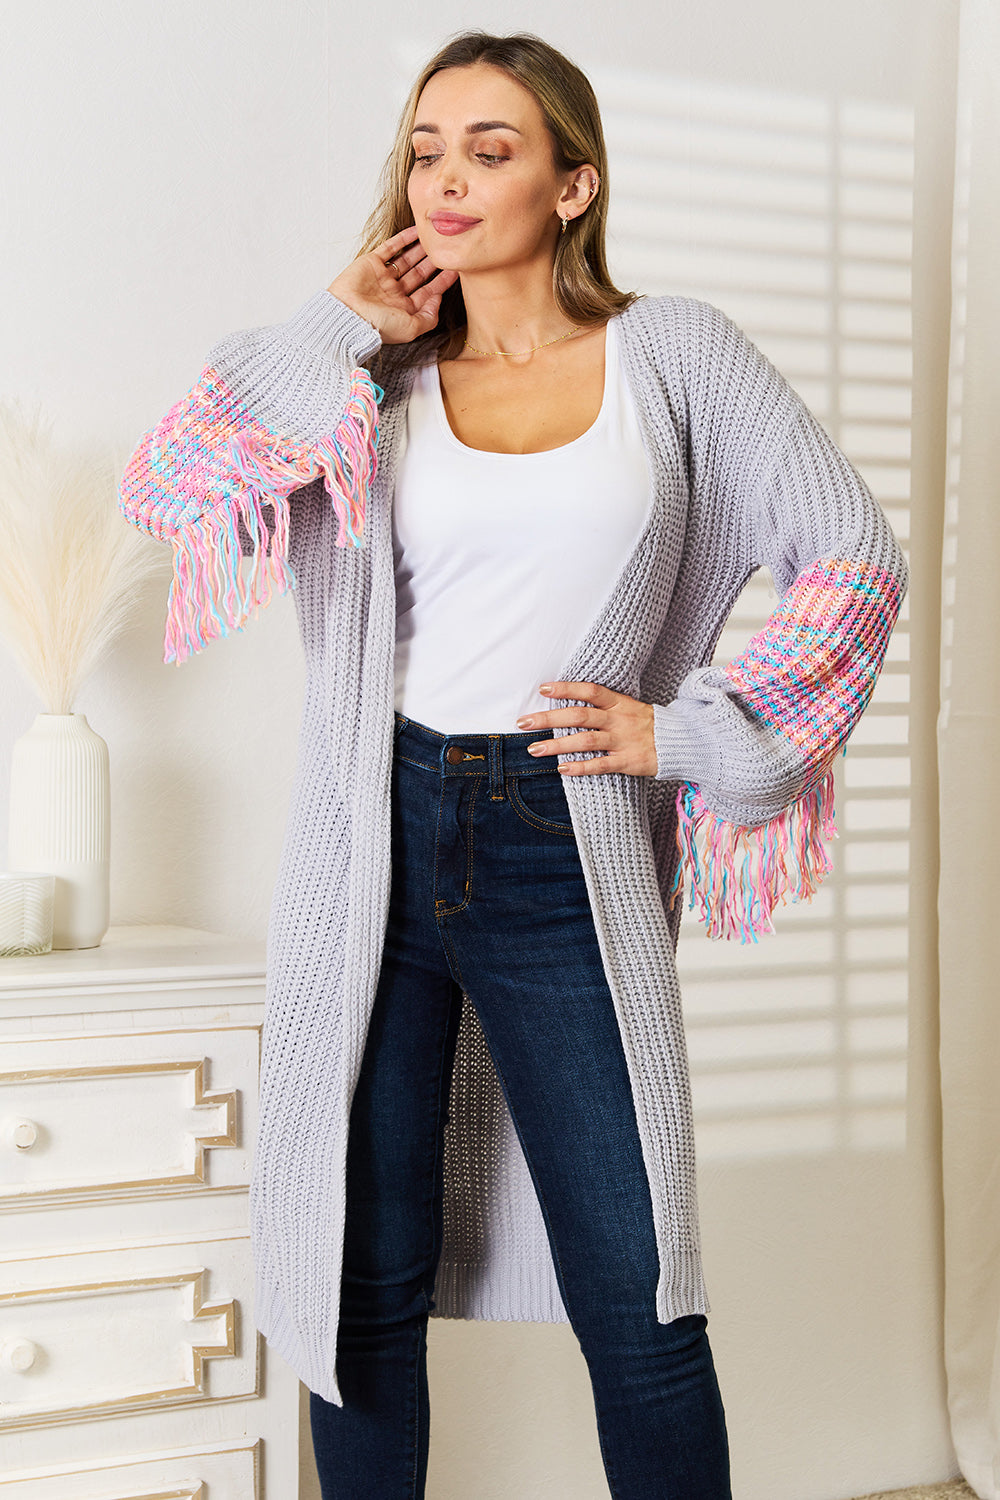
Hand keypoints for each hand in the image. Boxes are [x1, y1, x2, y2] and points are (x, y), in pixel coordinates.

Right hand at [327, 225, 459, 346]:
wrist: (348, 315)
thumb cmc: (378, 326)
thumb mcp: (411, 328)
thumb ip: (429, 317)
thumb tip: (438, 299)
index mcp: (403, 309)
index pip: (427, 293)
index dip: (442, 282)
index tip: (456, 269)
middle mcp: (394, 293)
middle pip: (419, 274)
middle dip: (433, 263)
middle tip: (447, 250)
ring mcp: (382, 277)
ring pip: (406, 259)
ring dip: (421, 250)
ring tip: (436, 239)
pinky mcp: (371, 263)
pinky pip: (390, 247)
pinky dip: (403, 239)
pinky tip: (417, 231)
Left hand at [515, 681, 657, 776]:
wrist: (681, 742)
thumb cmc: (647, 725)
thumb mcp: (628, 707)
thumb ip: (602, 706)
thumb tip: (569, 703)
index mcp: (619, 703)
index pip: (589, 691)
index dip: (566, 688)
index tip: (543, 689)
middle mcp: (618, 720)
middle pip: (579, 716)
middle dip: (548, 719)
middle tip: (523, 723)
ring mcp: (622, 741)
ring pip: (585, 741)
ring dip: (557, 746)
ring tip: (534, 750)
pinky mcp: (627, 761)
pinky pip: (600, 765)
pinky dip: (580, 767)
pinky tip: (561, 769)